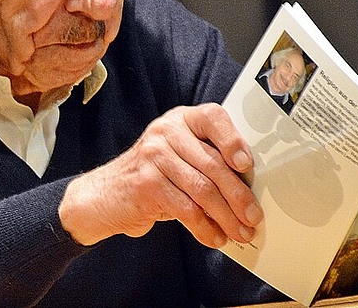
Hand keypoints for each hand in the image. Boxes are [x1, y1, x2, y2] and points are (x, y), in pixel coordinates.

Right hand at [58, 103, 262, 247]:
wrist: (103, 195)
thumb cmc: (154, 177)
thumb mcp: (179, 157)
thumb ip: (208, 160)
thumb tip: (250, 188)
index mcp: (181, 118)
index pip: (213, 118)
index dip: (233, 140)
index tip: (247, 166)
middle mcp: (166, 131)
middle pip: (213, 163)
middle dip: (239, 195)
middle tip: (254, 216)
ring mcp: (153, 155)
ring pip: (202, 189)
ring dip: (226, 217)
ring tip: (240, 232)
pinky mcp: (146, 183)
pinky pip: (186, 209)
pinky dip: (205, 228)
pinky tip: (215, 238)